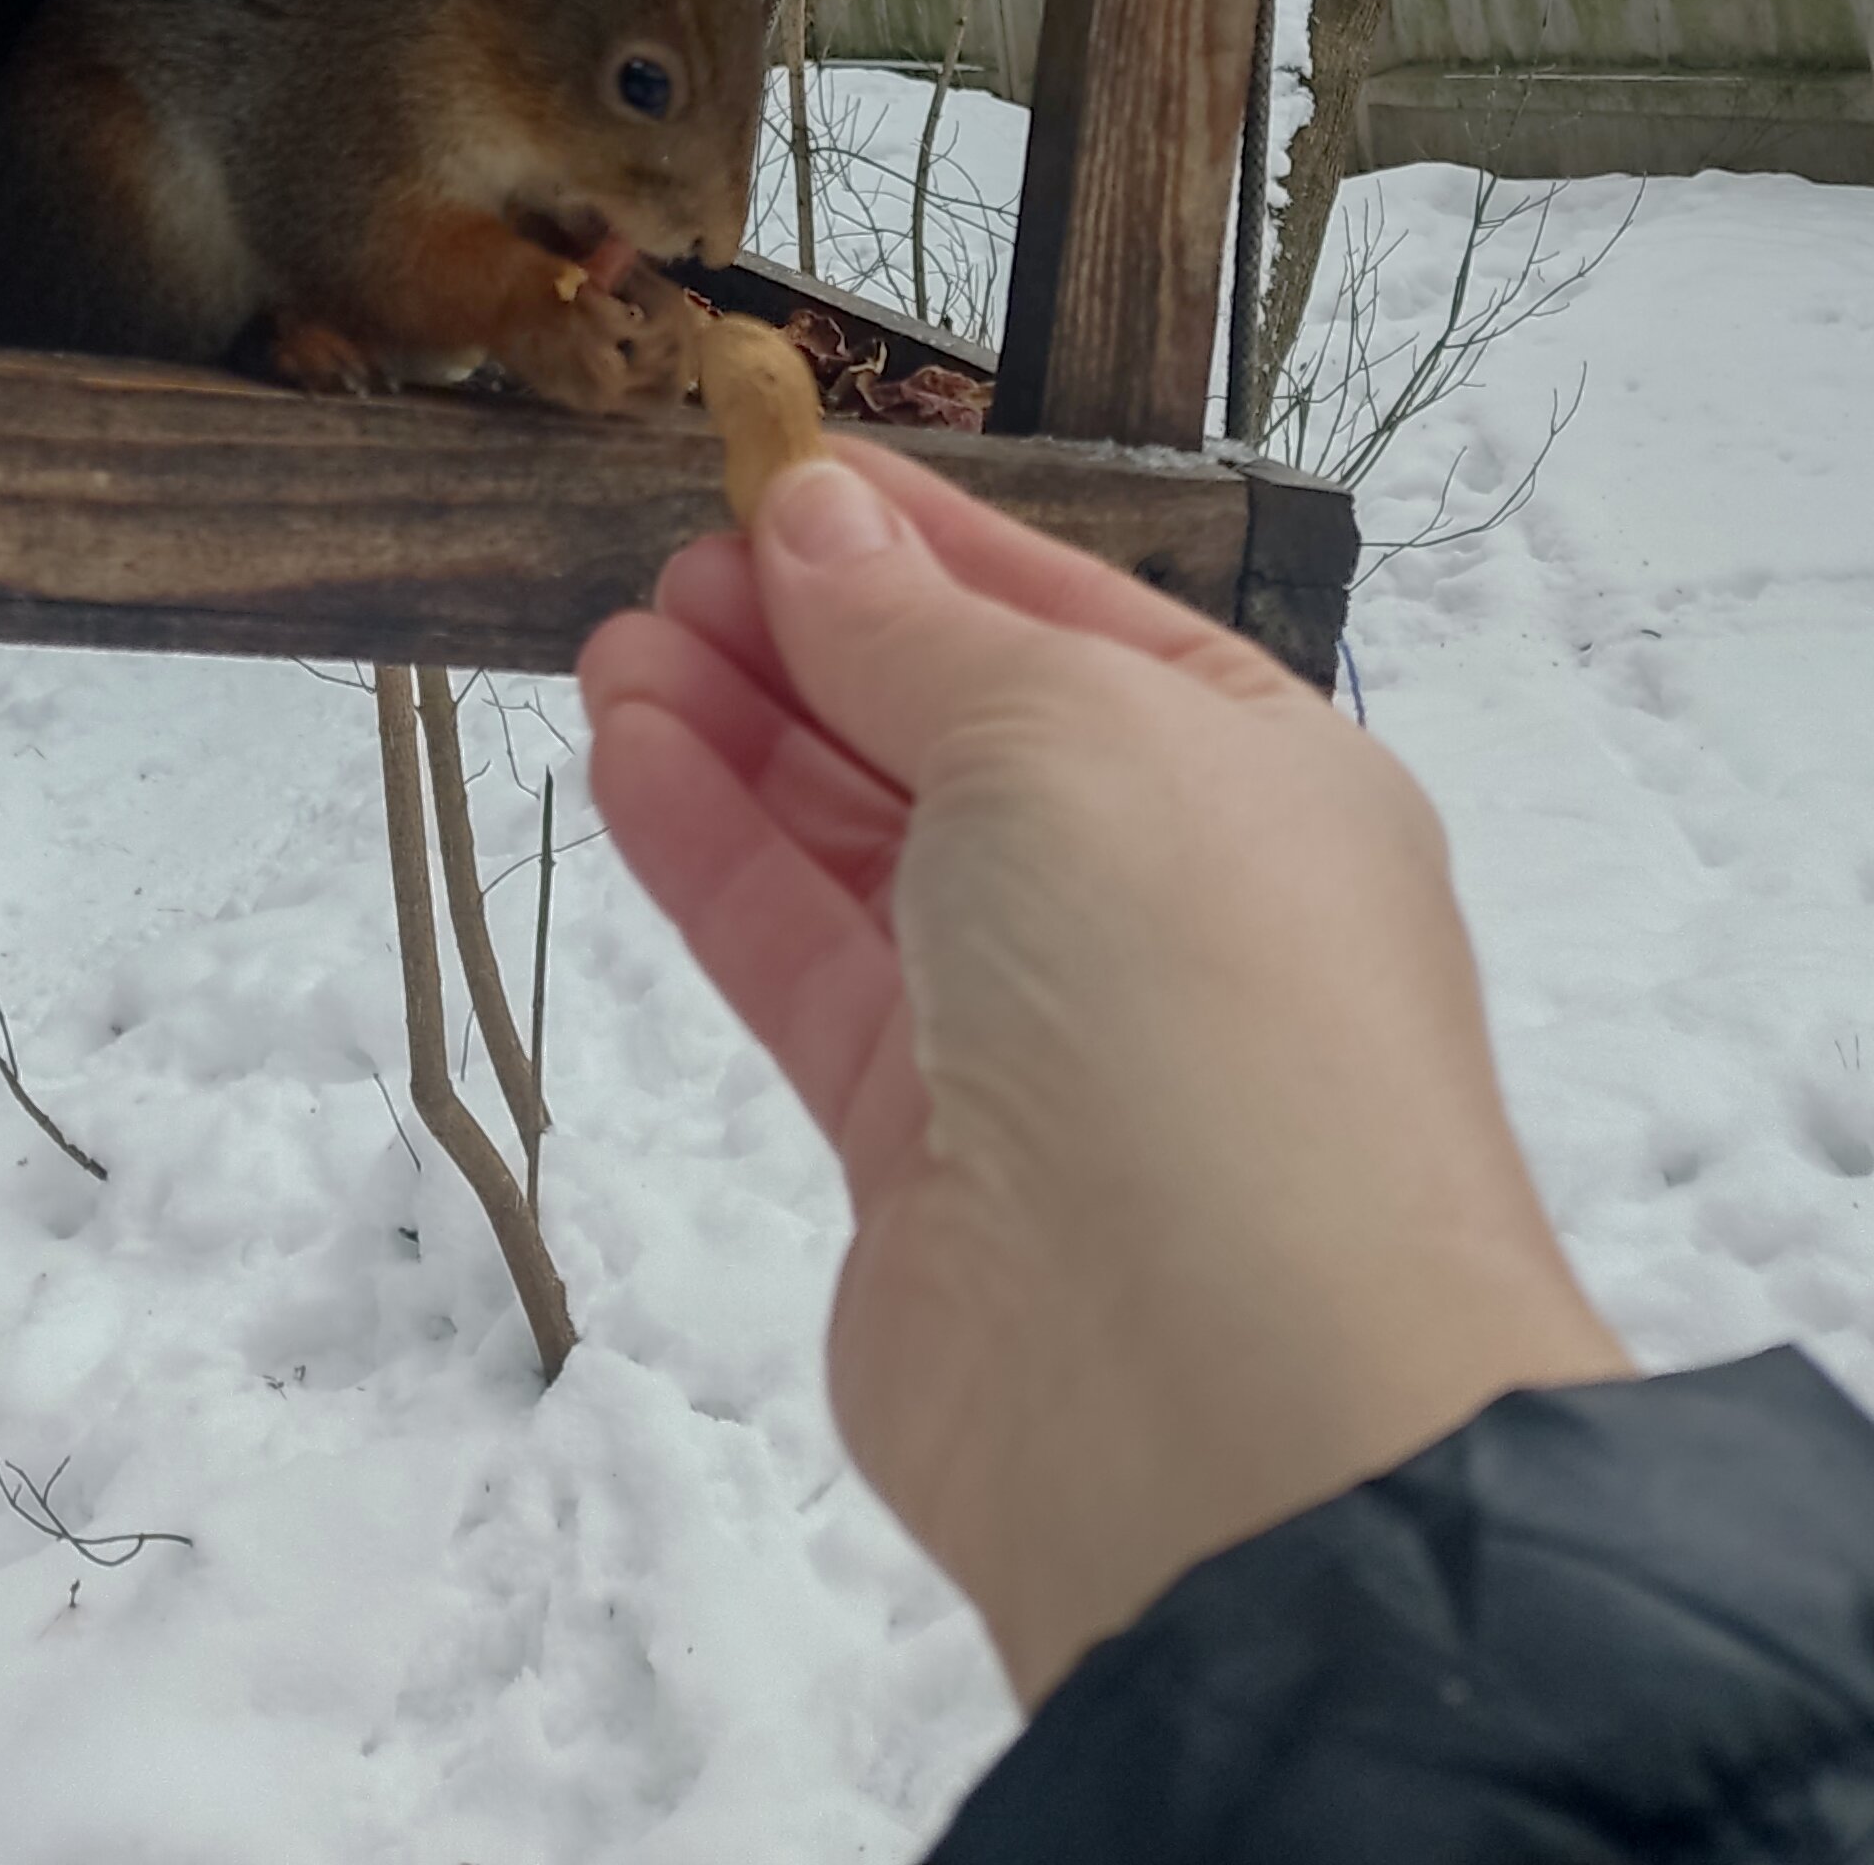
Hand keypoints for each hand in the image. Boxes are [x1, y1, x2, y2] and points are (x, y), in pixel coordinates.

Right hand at [578, 445, 1627, 1706]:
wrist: (1225, 1406)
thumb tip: (815, 519)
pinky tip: (626, 756)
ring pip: (864, 847)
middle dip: (813, 638)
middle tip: (669, 561)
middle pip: (955, 729)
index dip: (915, 540)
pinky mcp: (927, 1157)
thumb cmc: (1201, 1004)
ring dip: (740, 736)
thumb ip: (914, 629)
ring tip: (615, 645)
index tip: (770, 466)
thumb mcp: (1063, 732)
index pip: (1063, 614)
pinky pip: (808, 964)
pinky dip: (718, 856)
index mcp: (1258, 773)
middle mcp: (1161, 895)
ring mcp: (1045, 1033)